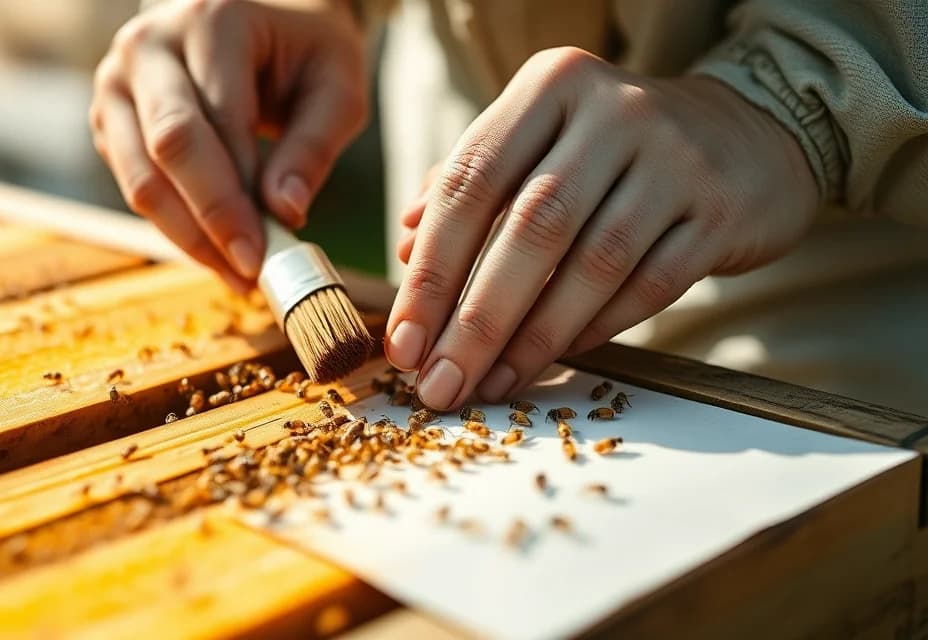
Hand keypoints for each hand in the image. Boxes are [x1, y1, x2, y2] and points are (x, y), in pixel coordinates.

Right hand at [90, 0, 365, 291]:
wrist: (261, 25)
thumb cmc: (305, 56)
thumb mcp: (336, 89)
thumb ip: (314, 147)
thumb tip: (284, 212)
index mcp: (211, 19)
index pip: (215, 119)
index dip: (236, 194)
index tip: (265, 253)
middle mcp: (149, 44)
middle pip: (167, 147)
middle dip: (209, 221)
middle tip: (248, 273)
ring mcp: (117, 81)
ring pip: (140, 178)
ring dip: (189, 237)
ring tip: (238, 275)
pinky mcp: (108, 120)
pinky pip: (136, 186)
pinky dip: (177, 227)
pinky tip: (217, 251)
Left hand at [387, 47, 818, 409]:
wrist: (745, 137)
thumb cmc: (612, 151)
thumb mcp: (540, 141)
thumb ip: (472, 184)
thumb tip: (404, 248)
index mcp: (551, 85)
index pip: (470, 182)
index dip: (430, 269)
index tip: (402, 341)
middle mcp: (613, 111)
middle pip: (529, 228)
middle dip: (474, 319)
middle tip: (440, 381)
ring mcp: (675, 158)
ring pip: (591, 264)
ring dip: (533, 337)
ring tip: (492, 383)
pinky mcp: (720, 210)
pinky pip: (648, 286)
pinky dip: (596, 328)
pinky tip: (555, 358)